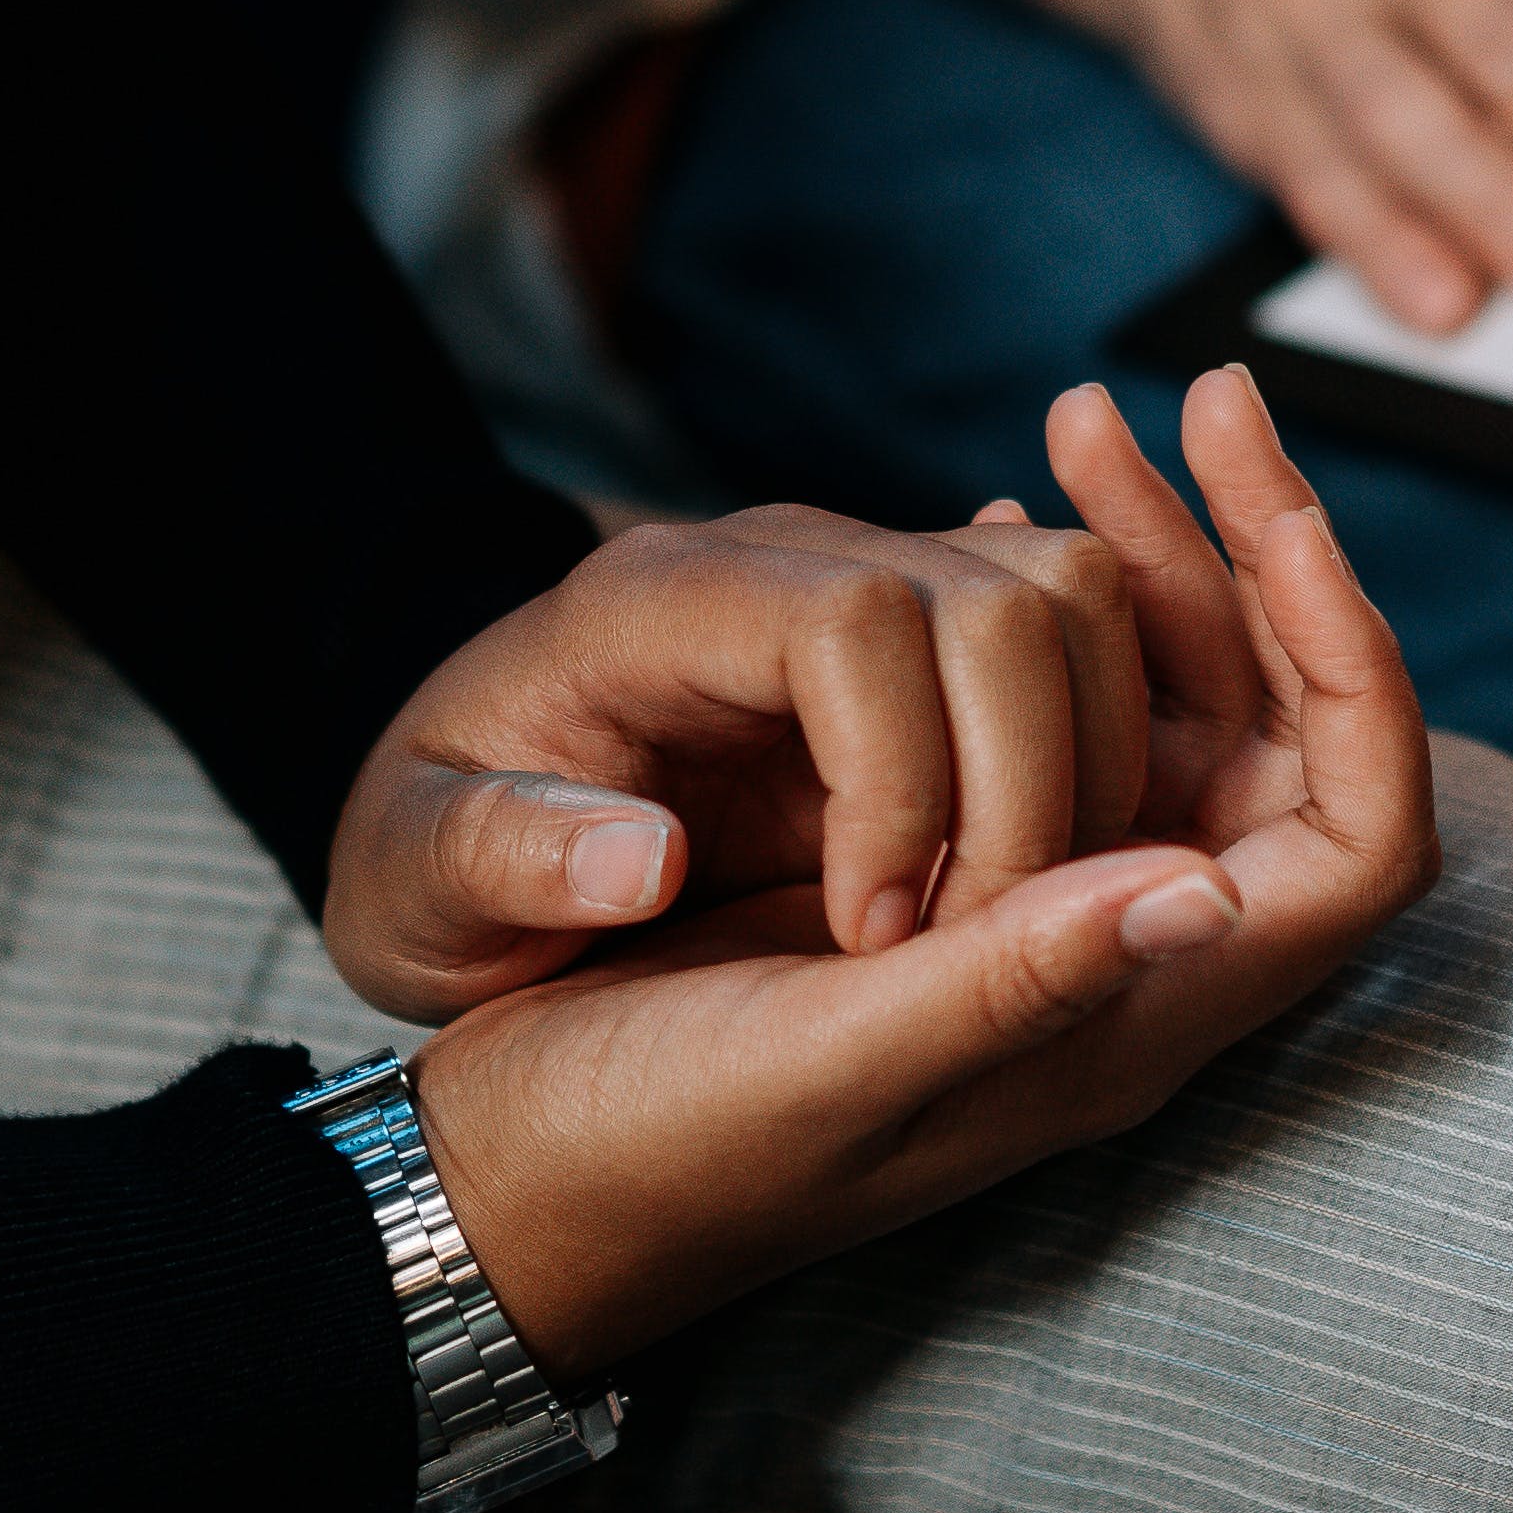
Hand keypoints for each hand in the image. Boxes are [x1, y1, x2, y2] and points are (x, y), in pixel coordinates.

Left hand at [329, 487, 1166, 1018]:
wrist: (467, 820)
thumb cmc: (435, 862)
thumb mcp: (411, 885)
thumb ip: (499, 859)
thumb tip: (640, 859)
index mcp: (655, 606)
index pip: (857, 620)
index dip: (903, 779)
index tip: (870, 934)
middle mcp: (784, 559)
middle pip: (1004, 595)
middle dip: (1028, 790)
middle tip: (957, 953)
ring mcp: (872, 580)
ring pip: (1072, 598)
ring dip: (1085, 773)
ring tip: (996, 924)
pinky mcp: (931, 636)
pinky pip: (1081, 638)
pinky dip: (1101, 754)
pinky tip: (1027, 881)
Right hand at [381, 371, 1435, 1380]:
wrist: (509, 1177)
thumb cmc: (652, 1148)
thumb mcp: (830, 1067)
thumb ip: (1013, 985)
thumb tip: (1211, 887)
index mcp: (1122, 1024)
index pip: (1358, 841)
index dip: (1355, 669)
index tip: (1279, 514)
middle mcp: (1112, 956)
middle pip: (1285, 738)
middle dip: (1256, 565)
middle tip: (1196, 404)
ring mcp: (1039, 903)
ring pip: (1171, 703)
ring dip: (1150, 561)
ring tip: (1079, 421)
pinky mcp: (952, 856)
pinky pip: (1059, 706)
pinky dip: (1048, 597)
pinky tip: (1006, 501)